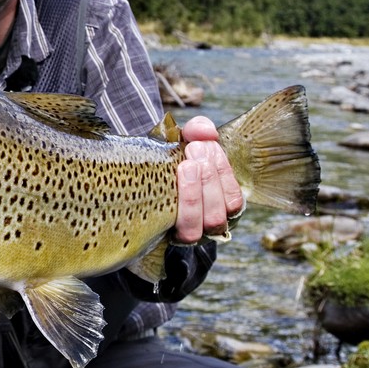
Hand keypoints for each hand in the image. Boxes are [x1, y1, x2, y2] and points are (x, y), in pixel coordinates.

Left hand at [175, 116, 244, 242]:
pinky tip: (170, 188)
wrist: (135, 174)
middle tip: (193, 151)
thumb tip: (207, 132)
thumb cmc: (167, 159)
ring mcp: (193, 232)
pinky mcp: (171, 237)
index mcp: (220, 201)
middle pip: (223, 210)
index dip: (222, 169)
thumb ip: (198, 130)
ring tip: (185, 166)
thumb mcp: (183, 140)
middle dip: (210, 177)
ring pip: (208, 222)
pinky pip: (187, 231)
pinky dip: (184, 207)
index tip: (204, 144)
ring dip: (197, 193)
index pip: (233, 195)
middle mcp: (210, 221)